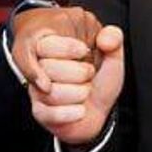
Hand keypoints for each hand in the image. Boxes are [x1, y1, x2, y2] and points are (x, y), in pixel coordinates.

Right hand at [11, 7, 126, 145]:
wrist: (99, 110)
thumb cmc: (99, 81)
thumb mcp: (111, 56)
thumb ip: (114, 39)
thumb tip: (106, 38)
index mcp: (52, 47)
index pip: (44, 44)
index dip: (66, 48)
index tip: (84, 51)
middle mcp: (39, 68)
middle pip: (46, 67)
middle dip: (78, 73)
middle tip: (89, 74)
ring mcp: (37, 90)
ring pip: (50, 92)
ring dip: (78, 93)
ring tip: (85, 91)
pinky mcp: (40, 112)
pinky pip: (49, 113)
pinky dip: (72, 113)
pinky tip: (81, 109)